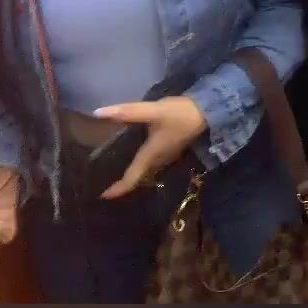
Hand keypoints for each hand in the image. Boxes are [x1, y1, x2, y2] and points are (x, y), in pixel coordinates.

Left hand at [93, 96, 207, 199]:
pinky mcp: (171, 147)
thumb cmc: (180, 114)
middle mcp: (158, 160)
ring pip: (146, 170)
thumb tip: (98, 113)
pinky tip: (134, 151)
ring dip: (132, 173)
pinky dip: (141, 163)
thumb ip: (128, 112)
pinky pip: (152, 162)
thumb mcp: (154, 111)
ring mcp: (167, 155)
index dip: (117, 189)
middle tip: (103, 181)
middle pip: (138, 177)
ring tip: (115, 168)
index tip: (101, 196)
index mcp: (151, 155)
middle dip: (122, 182)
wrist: (209, 112)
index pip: (131, 179)